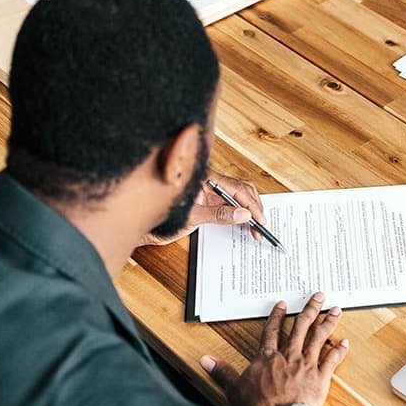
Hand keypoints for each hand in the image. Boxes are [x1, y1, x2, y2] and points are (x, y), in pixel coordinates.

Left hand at [140, 172, 267, 245]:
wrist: (145, 226)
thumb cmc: (160, 216)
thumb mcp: (192, 217)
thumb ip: (218, 214)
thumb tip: (242, 214)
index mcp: (204, 177)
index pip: (236, 187)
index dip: (251, 204)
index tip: (259, 218)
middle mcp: (208, 181)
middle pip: (241, 189)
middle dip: (253, 207)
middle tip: (260, 226)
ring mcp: (208, 191)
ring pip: (237, 196)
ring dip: (248, 211)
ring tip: (255, 228)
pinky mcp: (207, 201)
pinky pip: (229, 204)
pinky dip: (239, 214)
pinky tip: (244, 224)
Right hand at [201, 293, 348, 405]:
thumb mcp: (234, 387)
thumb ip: (222, 371)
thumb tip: (205, 360)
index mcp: (268, 356)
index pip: (272, 330)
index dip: (276, 316)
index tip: (282, 304)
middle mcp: (289, 355)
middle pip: (300, 326)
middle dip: (310, 309)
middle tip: (319, 295)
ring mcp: (306, 365)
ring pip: (318, 337)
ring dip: (328, 322)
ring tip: (336, 310)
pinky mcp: (320, 378)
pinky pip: (332, 360)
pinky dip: (339, 350)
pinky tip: (345, 341)